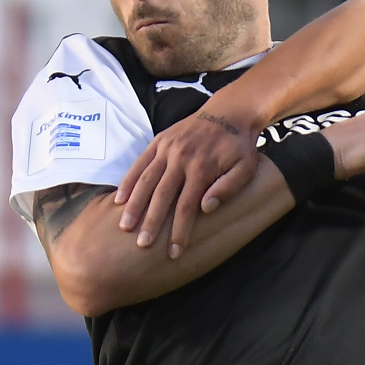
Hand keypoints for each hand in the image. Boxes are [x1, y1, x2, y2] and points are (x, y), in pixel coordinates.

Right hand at [113, 110, 262, 257]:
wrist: (229, 112)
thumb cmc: (239, 147)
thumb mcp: (245, 168)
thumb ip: (228, 188)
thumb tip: (206, 208)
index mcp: (203, 168)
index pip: (187, 207)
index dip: (180, 231)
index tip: (174, 252)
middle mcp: (181, 158)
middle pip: (162, 196)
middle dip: (151, 222)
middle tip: (142, 245)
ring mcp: (168, 148)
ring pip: (146, 180)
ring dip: (134, 204)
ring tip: (124, 227)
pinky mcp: (159, 141)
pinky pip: (140, 163)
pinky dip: (128, 181)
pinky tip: (119, 200)